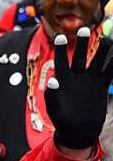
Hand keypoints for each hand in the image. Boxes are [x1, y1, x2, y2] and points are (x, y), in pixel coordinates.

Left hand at [44, 28, 112, 151]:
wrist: (78, 130)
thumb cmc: (62, 120)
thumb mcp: (54, 109)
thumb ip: (52, 95)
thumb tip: (52, 81)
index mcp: (63, 80)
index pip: (61, 61)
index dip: (60, 50)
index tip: (60, 37)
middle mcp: (76, 77)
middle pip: (79, 57)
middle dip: (82, 44)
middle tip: (84, 29)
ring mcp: (89, 80)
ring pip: (96, 61)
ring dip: (102, 51)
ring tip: (108, 39)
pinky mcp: (100, 86)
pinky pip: (109, 72)